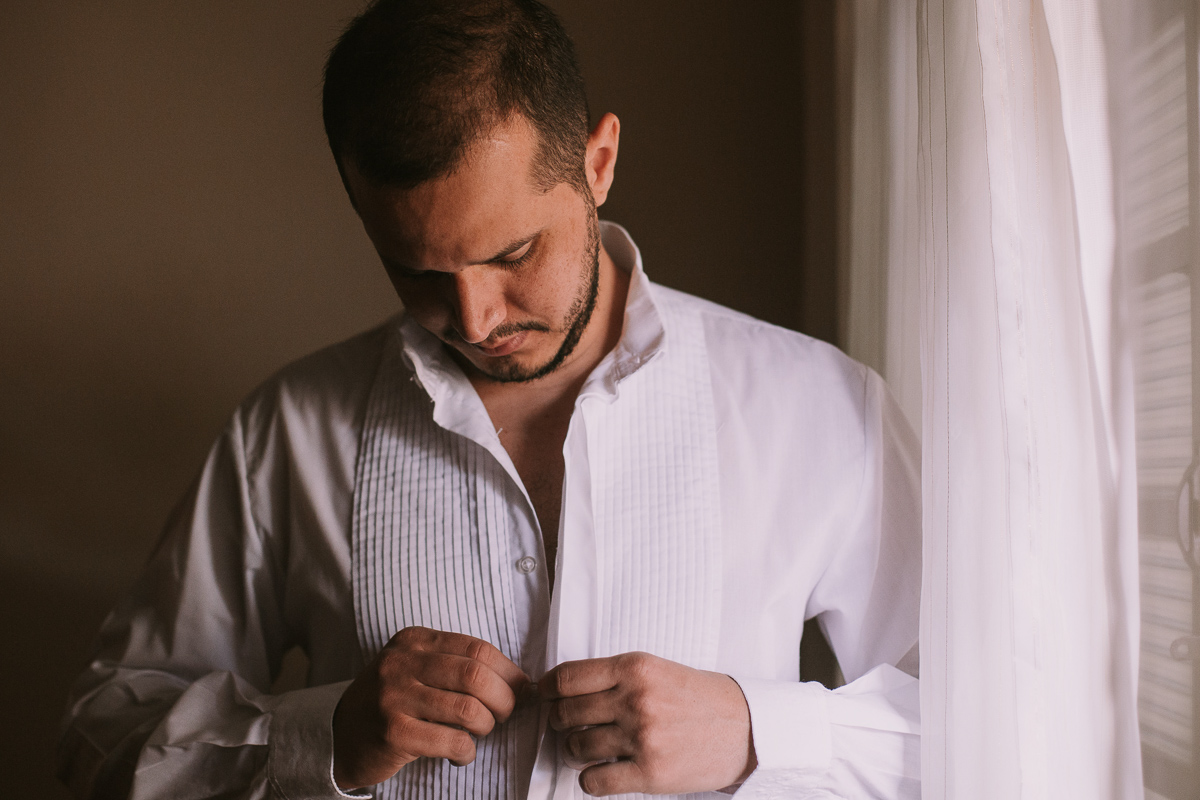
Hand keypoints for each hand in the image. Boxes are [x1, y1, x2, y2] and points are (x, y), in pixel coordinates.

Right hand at [332, 626, 529, 789]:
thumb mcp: (416, 670)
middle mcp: (401, 662)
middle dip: (504, 699)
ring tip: (479, 733)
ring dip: (486, 726)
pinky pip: (450, 740)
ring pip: (468, 709)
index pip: (477, 649)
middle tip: (506, 715)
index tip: (523, 689)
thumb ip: (457, 667)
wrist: (339, 736)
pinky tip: (461, 753)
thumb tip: (519, 682)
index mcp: (414, 641)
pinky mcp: (392, 732)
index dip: (508, 671)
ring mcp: (394, 696)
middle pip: (476, 675)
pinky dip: (466, 750)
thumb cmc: (392, 703)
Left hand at [540, 651, 756, 795]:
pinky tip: (601, 772)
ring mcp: (642, 737)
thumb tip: (564, 692)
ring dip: (575, 750)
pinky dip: (590, 779)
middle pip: (565, 713)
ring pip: (576, 747)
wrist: (746, 728)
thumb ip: (615, 677)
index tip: (544, 695)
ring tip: (588, 747)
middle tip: (568, 725)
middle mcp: (635, 699)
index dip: (546, 689)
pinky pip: (594, 781)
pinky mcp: (650, 773)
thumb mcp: (657, 670)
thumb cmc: (700, 698)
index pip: (567, 677)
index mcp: (635, 667)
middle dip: (560, 722)